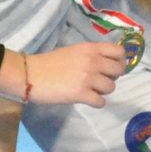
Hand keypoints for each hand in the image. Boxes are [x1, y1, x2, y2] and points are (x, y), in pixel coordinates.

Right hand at [20, 38, 136, 106]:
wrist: (30, 74)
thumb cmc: (49, 63)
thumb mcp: (74, 51)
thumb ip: (91, 55)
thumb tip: (106, 65)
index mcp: (91, 48)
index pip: (120, 52)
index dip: (120, 61)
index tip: (112, 68)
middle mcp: (93, 61)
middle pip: (119, 71)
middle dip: (112, 77)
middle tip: (100, 81)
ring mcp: (88, 77)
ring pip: (111, 88)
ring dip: (102, 91)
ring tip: (90, 90)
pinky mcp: (81, 93)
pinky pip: (101, 102)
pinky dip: (96, 103)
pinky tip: (86, 99)